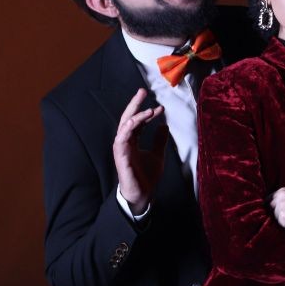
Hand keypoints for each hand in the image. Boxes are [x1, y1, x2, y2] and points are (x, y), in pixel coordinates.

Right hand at [113, 89, 167, 213]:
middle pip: (128, 118)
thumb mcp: (158, 154)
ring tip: (147, 110)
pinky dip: (126, 130)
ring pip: (124, 127)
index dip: (147, 113)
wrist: (143, 194)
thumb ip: (159, 140)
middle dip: (134, 104)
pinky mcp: (121, 157)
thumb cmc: (146, 176)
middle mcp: (125, 142)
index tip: (161, 107)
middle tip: (142, 91)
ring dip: (135, 117)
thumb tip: (164, 126)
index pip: (138, 121)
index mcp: (132, 141)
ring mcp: (122, 149)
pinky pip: (121, 140)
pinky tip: (133, 122)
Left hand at [270, 187, 284, 239]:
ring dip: (282, 219)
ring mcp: (282, 205)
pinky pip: (279, 222)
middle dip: (278, 213)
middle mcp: (282, 196)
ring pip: (275, 216)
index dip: (277, 208)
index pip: (269, 201)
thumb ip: (280, 199)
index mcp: (283, 191)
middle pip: (271, 209)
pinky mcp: (283, 215)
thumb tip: (267, 204)